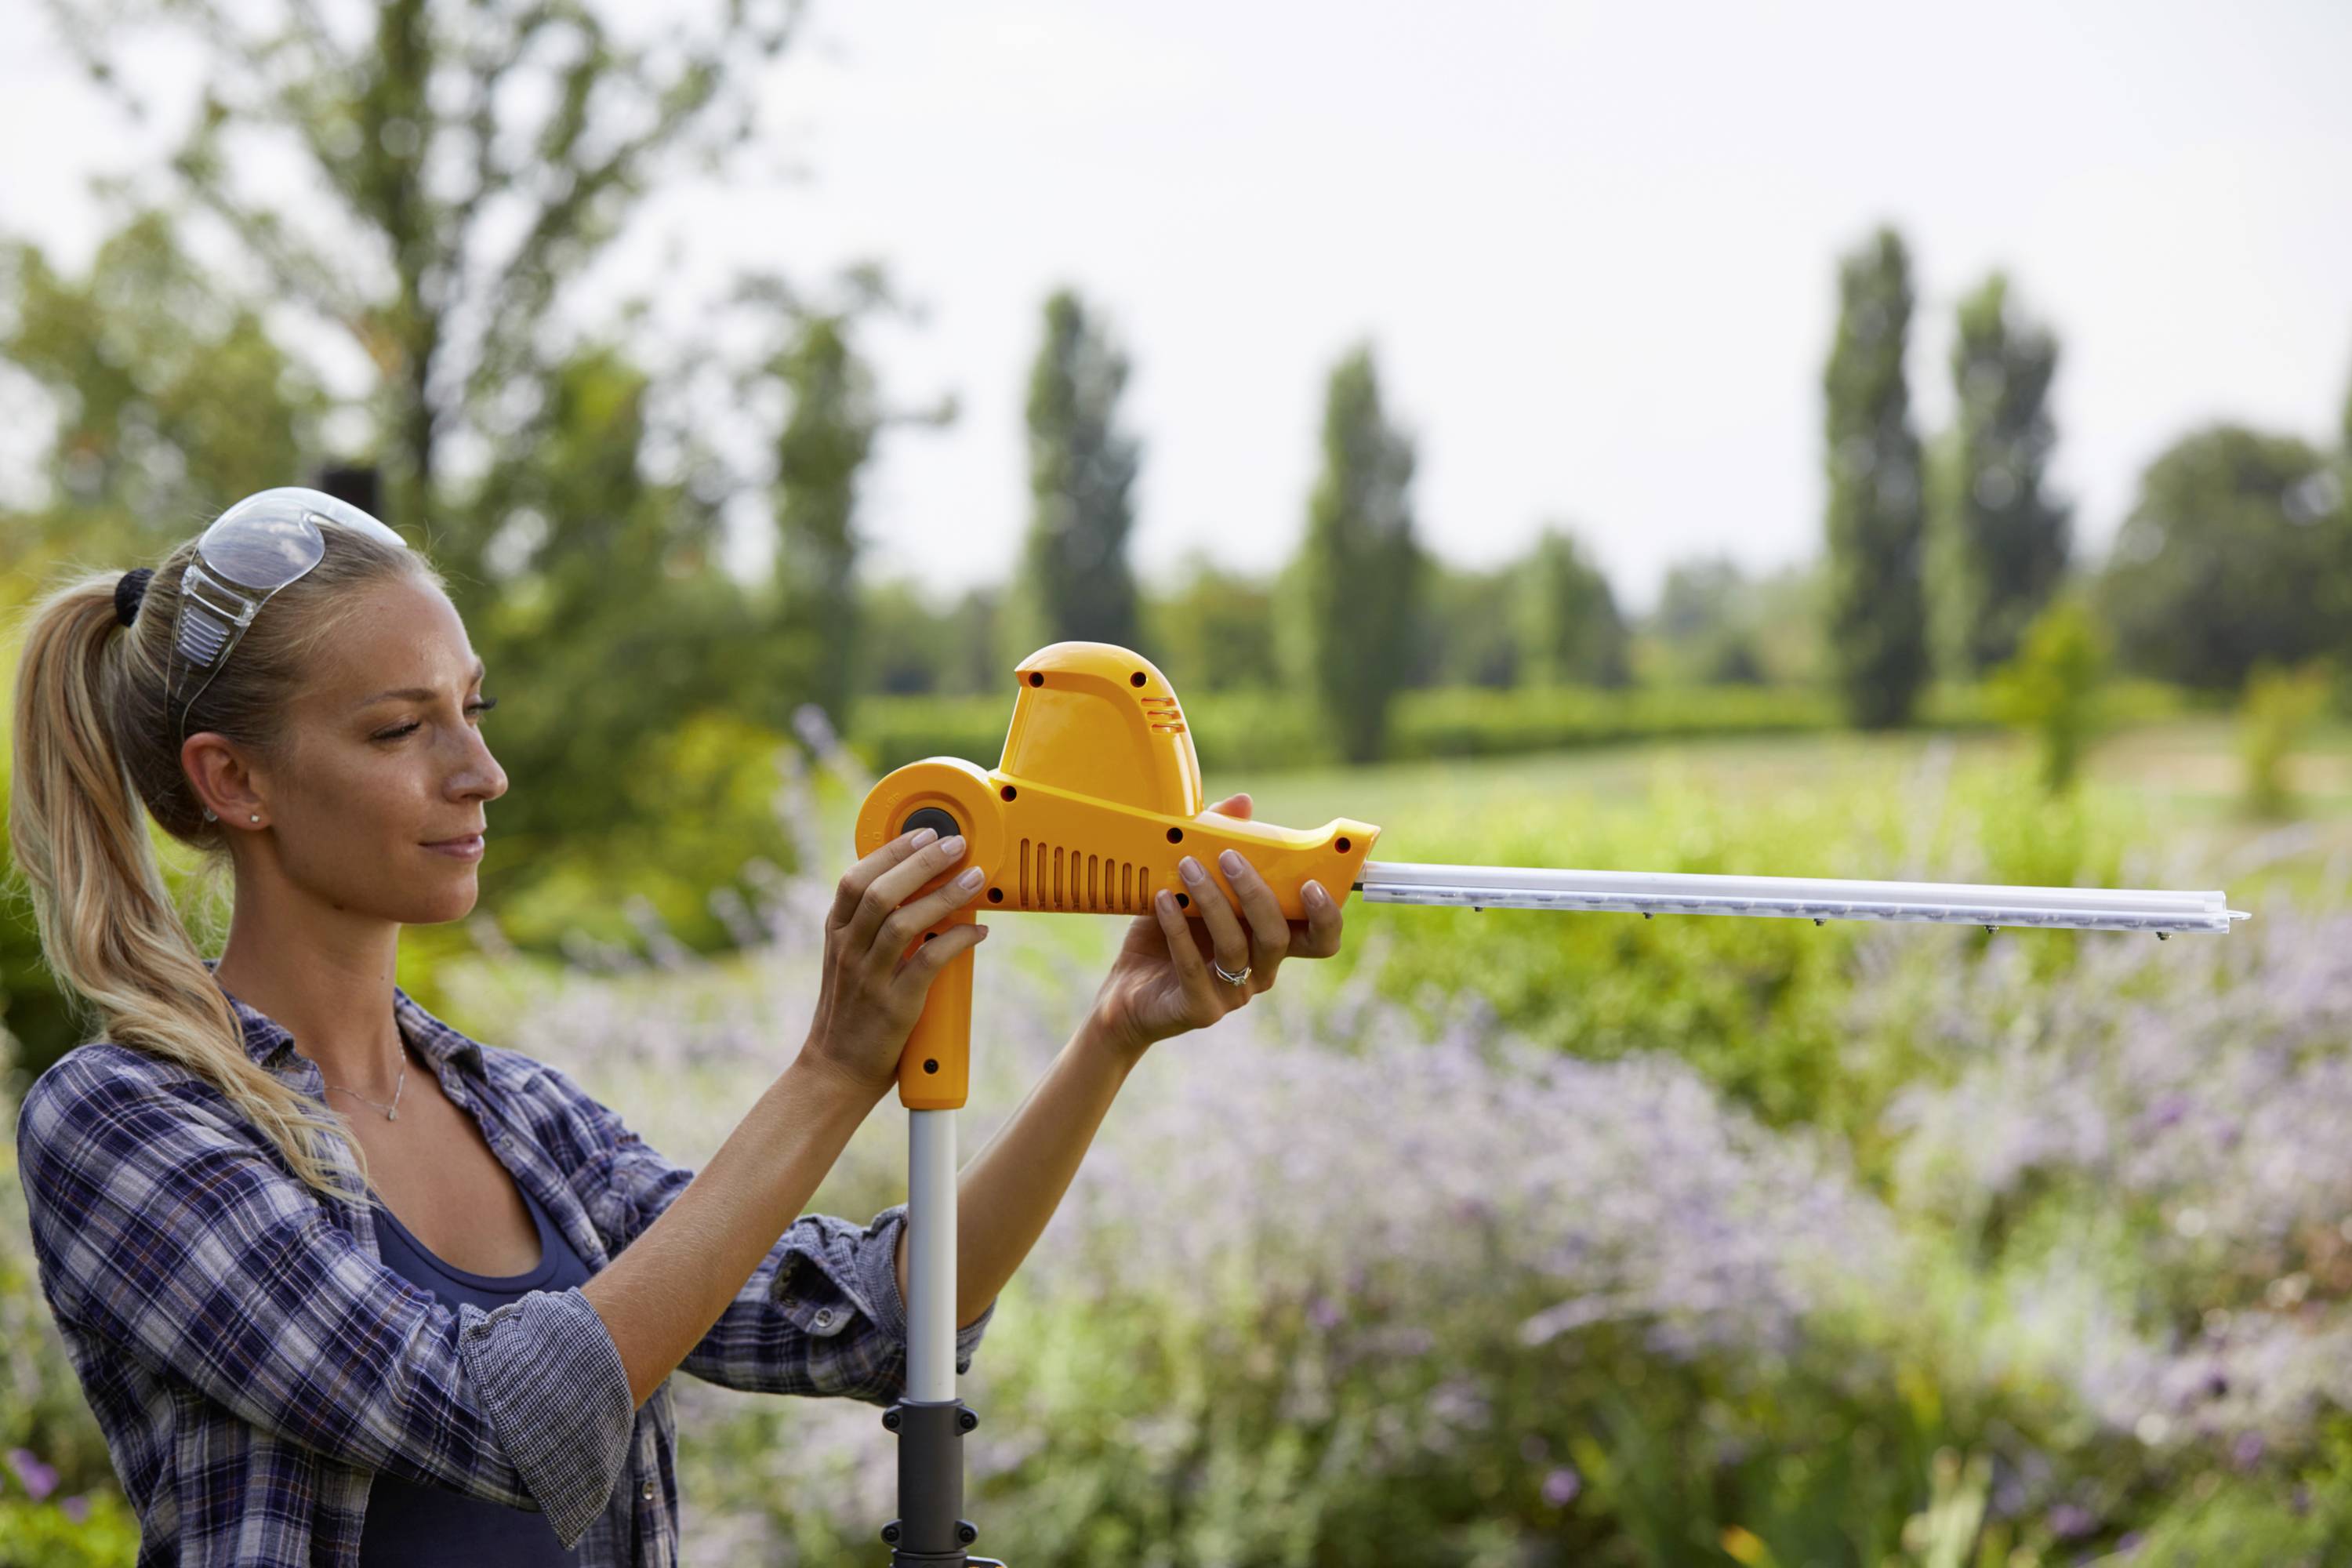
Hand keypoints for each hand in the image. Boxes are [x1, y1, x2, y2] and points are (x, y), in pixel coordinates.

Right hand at [800, 827, 990, 1098]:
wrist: (835, 1071)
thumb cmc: (851, 1013)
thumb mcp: (849, 961)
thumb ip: (873, 928)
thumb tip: (924, 891)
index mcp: (836, 934)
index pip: (854, 879)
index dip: (891, 851)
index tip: (923, 832)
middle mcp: (848, 951)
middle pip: (880, 892)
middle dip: (921, 862)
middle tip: (956, 844)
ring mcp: (869, 978)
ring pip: (904, 923)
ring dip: (944, 896)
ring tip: (975, 879)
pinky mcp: (894, 1006)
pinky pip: (928, 963)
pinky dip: (957, 941)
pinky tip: (978, 933)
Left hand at [1085, 792, 1345, 1060]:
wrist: (1126, 995)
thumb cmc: (1166, 938)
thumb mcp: (1191, 889)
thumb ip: (1219, 845)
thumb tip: (1242, 802)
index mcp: (1269, 944)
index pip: (1320, 939)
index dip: (1326, 916)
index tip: (1311, 882)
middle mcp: (1259, 972)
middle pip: (1278, 937)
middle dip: (1256, 893)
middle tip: (1227, 857)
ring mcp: (1231, 994)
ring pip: (1236, 948)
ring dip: (1213, 902)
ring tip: (1188, 868)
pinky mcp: (1200, 1009)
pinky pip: (1193, 968)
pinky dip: (1178, 930)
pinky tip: (1163, 900)